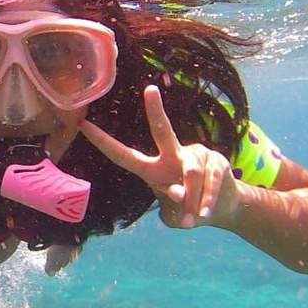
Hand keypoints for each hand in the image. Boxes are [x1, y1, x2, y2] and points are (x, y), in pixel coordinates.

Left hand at [80, 85, 240, 229]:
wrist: (223, 208)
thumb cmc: (188, 207)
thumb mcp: (174, 211)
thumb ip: (173, 203)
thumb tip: (180, 193)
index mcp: (153, 168)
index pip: (124, 155)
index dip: (103, 142)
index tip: (83, 125)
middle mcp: (173, 155)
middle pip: (162, 130)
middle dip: (156, 110)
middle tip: (150, 89)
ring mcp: (198, 155)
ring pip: (191, 172)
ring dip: (192, 199)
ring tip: (191, 218)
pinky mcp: (218, 163)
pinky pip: (211, 181)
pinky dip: (206, 200)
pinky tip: (204, 213)